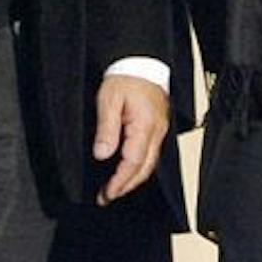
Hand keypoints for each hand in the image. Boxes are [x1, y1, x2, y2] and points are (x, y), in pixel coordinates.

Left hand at [93, 72, 170, 203]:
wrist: (141, 63)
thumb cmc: (126, 78)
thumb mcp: (108, 100)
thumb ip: (106, 129)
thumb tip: (102, 154)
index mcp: (145, 125)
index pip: (133, 161)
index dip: (120, 180)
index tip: (108, 193)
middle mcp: (156, 132)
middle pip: (144, 169)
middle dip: (126, 186)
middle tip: (106, 197)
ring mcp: (159, 132)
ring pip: (149, 164)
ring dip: (132, 180)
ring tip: (114, 190)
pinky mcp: (157, 130)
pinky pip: (150, 155)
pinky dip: (138, 168)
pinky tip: (127, 172)